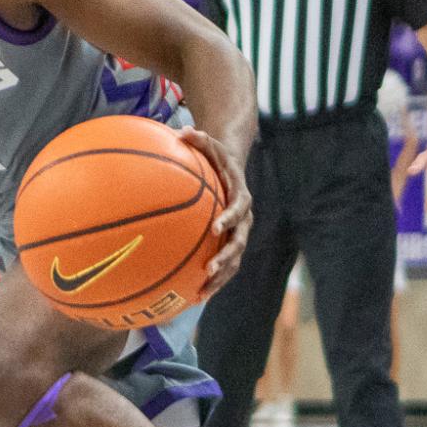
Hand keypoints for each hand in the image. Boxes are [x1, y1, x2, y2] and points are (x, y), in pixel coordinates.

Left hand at [180, 127, 251, 295]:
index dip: (230, 219)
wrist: (231, 170)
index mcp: (240, 197)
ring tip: (201, 293)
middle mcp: (244, 220)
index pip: (239, 209)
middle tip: (209, 269)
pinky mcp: (229, 245)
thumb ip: (199, 138)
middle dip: (226, 258)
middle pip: (239, 242)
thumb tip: (183, 130)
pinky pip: (224, 267)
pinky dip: (212, 282)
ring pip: (234, 261)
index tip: (216, 227)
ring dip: (220, 278)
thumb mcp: (210, 144)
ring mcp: (238, 235)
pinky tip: (193, 297)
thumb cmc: (216, 157)